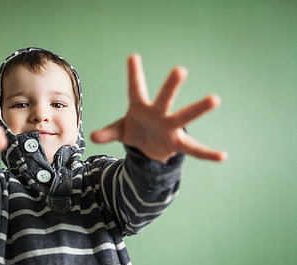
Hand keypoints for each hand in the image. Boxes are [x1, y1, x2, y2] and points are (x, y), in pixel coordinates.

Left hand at [90, 54, 226, 162]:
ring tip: (215, 99)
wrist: (147, 145)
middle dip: (171, 86)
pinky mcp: (177, 142)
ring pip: (184, 117)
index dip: (134, 74)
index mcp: (140, 107)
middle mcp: (158, 113)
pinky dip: (207, 154)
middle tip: (180, 69)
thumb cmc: (134, 129)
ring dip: (197, 109)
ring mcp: (170, 127)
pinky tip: (222, 156)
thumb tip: (93, 137)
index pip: (135, 89)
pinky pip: (194, 149)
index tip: (133, 56)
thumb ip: (107, 133)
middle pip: (165, 98)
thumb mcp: (119, 131)